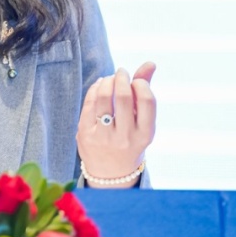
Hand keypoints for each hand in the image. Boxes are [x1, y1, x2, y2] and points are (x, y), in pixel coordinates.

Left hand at [76, 62, 156, 187]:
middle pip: (124, 96)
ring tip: (109, 78)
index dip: (141, 84)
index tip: (136, 81)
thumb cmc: (130, 140)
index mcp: (145, 134)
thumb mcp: (142, 122)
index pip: (147, 100)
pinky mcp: (85, 135)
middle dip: (122, 77)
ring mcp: (104, 138)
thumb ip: (145, 92)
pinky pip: (89, 104)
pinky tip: (98, 86)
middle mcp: (125, 137)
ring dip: (106, 81)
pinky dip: (94, 90)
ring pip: (103, 98)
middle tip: (121, 72)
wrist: (110, 173)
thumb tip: (150, 63)